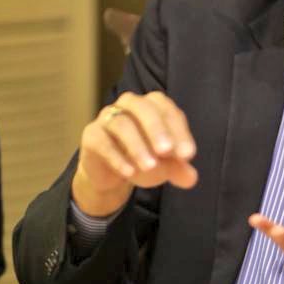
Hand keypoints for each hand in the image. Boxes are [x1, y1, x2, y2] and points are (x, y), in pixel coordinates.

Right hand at [72, 91, 197, 215]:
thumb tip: (191, 178)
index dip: (179, 132)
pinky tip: (129, 173)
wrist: (112, 171)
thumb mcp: (165, 165)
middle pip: (143, 108)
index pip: (168, 111)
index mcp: (153, 105)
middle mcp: (130, 105)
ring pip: (121, 124)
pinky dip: (117, 157)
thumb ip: (179, 169)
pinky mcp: (92, 135)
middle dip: (157, 129)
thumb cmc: (143, 157)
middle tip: (167, 152)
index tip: (188, 155)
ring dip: (137, 146)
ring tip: (149, 166)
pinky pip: (102, 142)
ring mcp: (108, 117)